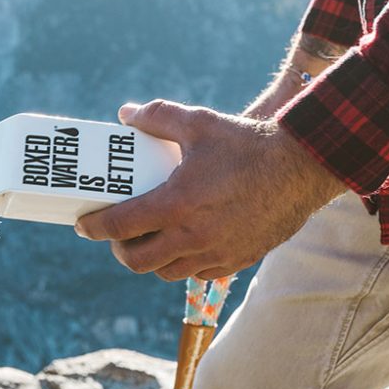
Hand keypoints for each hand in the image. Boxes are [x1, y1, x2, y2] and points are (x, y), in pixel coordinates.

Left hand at [75, 100, 346, 279]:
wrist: (305, 167)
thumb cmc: (249, 144)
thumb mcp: (199, 123)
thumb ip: (158, 117)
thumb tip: (125, 115)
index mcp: (177, 204)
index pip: (120, 226)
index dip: (95, 228)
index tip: (83, 225)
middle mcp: (193, 236)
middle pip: (137, 261)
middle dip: (119, 249)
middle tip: (117, 234)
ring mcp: (215, 252)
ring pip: (165, 272)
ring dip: (150, 259)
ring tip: (148, 239)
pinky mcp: (236, 260)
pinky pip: (196, 274)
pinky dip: (181, 263)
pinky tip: (181, 244)